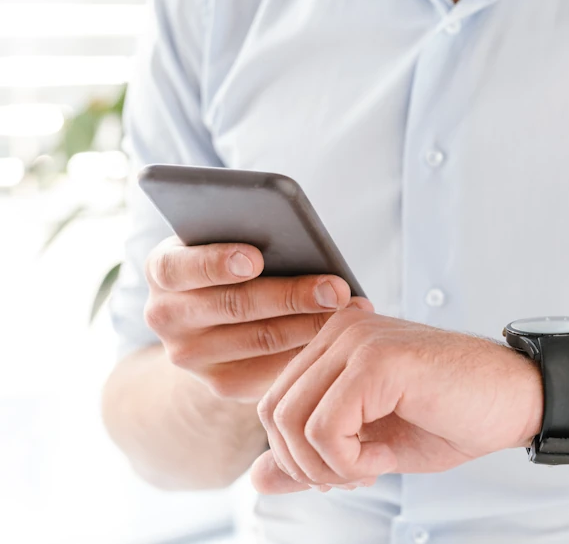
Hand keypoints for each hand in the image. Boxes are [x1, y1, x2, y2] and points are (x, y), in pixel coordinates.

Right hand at [144, 235, 368, 402]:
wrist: (214, 318)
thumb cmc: (237, 262)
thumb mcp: (230, 241)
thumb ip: (250, 237)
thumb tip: (297, 239)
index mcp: (164, 270)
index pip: (180, 266)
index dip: (216, 262)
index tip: (255, 259)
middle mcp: (166, 315)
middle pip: (233, 306)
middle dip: (291, 295)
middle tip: (335, 289)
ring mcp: (190, 356)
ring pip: (260, 339)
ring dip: (312, 324)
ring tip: (352, 308)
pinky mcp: (221, 383)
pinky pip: (271, 370)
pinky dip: (309, 351)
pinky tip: (342, 336)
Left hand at [250, 309, 542, 493]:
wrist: (518, 402)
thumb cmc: (455, 416)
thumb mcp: (372, 447)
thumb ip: (312, 458)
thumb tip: (256, 479)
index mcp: (337, 341)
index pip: (274, 404)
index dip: (300, 454)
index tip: (350, 469)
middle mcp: (342, 329)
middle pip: (272, 413)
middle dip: (307, 464)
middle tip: (360, 475)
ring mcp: (358, 340)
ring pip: (290, 421)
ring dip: (328, 466)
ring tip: (375, 466)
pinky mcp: (378, 361)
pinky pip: (325, 428)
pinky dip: (349, 462)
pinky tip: (385, 458)